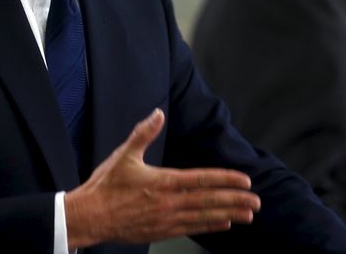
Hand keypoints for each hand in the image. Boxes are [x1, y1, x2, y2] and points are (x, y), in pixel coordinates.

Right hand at [64, 108, 259, 248]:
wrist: (89, 217)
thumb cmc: (105, 186)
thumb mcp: (123, 154)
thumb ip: (143, 133)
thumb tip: (158, 114)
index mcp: (163, 181)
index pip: (202, 179)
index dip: (226, 179)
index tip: (245, 181)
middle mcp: (169, 202)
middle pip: (209, 200)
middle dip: (235, 200)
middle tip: (256, 202)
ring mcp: (166, 219)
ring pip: (204, 216)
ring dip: (228, 214)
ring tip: (247, 215)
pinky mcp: (161, 231)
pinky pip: (191, 228)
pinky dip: (209, 225)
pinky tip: (223, 224)